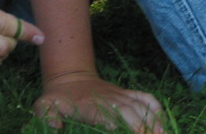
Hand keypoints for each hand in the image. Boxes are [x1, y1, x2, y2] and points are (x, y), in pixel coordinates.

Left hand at [34, 70, 162, 131]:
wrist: (69, 76)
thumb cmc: (57, 97)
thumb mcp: (44, 106)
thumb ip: (47, 115)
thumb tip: (55, 126)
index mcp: (90, 106)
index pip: (111, 117)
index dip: (123, 127)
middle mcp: (109, 100)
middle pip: (132, 113)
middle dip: (144, 128)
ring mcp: (120, 95)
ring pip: (142, 106)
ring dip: (155, 122)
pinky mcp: (127, 93)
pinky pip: (146, 99)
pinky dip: (156, 110)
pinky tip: (161, 125)